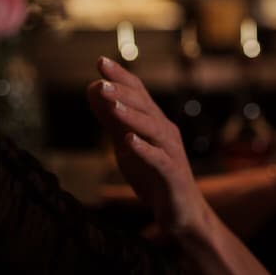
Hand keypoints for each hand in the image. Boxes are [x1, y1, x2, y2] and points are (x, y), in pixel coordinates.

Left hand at [87, 57, 207, 237]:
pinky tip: (129, 141)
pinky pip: (158, 159)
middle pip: (145, 106)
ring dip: (131, 116)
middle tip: (100, 81)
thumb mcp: (127, 145)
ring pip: (152, 129)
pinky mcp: (172, 175)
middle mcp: (165, 132)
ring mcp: (171, 153)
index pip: (138, 93)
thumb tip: (93, 91)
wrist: (182, 213)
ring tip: (112, 104)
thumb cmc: (154, 176)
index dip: (121, 77)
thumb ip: (112, 120)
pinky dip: (144, 149)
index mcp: (154, 123)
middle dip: (122, 91)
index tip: (100, 61)